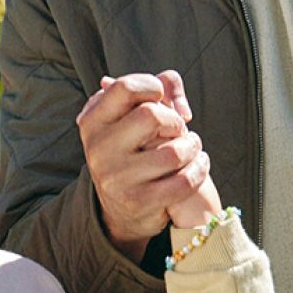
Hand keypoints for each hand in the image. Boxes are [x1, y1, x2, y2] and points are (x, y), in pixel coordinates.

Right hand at [78, 71, 213, 256]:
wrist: (123, 206)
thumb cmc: (135, 149)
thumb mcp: (132, 116)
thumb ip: (162, 90)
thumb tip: (182, 109)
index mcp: (93, 122)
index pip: (125, 87)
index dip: (151, 86)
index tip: (160, 97)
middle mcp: (98, 149)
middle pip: (151, 115)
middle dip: (174, 120)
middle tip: (177, 128)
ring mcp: (116, 178)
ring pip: (173, 151)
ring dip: (192, 146)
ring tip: (192, 147)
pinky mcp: (137, 202)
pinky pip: (183, 181)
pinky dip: (199, 169)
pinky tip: (199, 164)